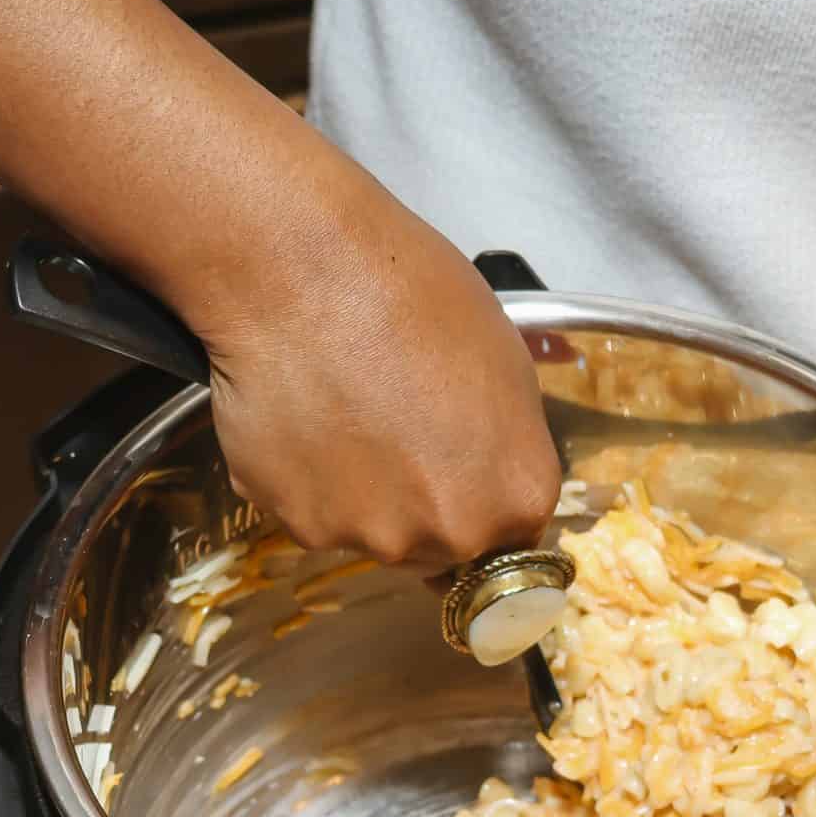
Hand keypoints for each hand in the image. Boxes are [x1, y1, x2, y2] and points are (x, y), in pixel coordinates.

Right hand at [160, 157, 560, 570]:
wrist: (301, 271)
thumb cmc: (410, 292)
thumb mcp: (504, 358)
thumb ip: (507, 440)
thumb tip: (489, 469)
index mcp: (516, 495)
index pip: (514, 535)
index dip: (483, 492)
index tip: (459, 461)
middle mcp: (450, 534)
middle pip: (444, 545)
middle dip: (426, 502)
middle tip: (395, 428)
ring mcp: (371, 537)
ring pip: (374, 532)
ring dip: (363, 493)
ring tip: (342, 412)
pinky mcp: (298, 525)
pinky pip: (311, 514)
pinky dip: (307, 481)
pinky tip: (303, 417)